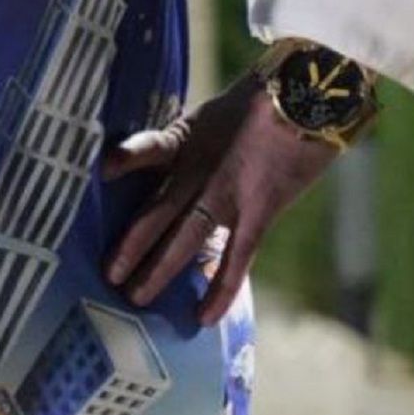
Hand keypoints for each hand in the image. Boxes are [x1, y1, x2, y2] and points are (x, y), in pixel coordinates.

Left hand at [102, 74, 337, 325]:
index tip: (100, 173)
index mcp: (186, 138)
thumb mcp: (215, 113)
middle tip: (107, 275)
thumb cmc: (265, 102)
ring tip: (134, 296)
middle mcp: (198, 167)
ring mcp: (227, 192)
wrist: (313, 97)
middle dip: (130, 244)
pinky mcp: (259, 211)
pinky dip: (218, 288)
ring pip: (185, 238)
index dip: (123, 160)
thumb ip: (191, 139)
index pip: (146, 150)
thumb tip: (173, 161)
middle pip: (157, 209)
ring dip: (158, 269)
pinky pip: (235, 258)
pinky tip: (202, 317)